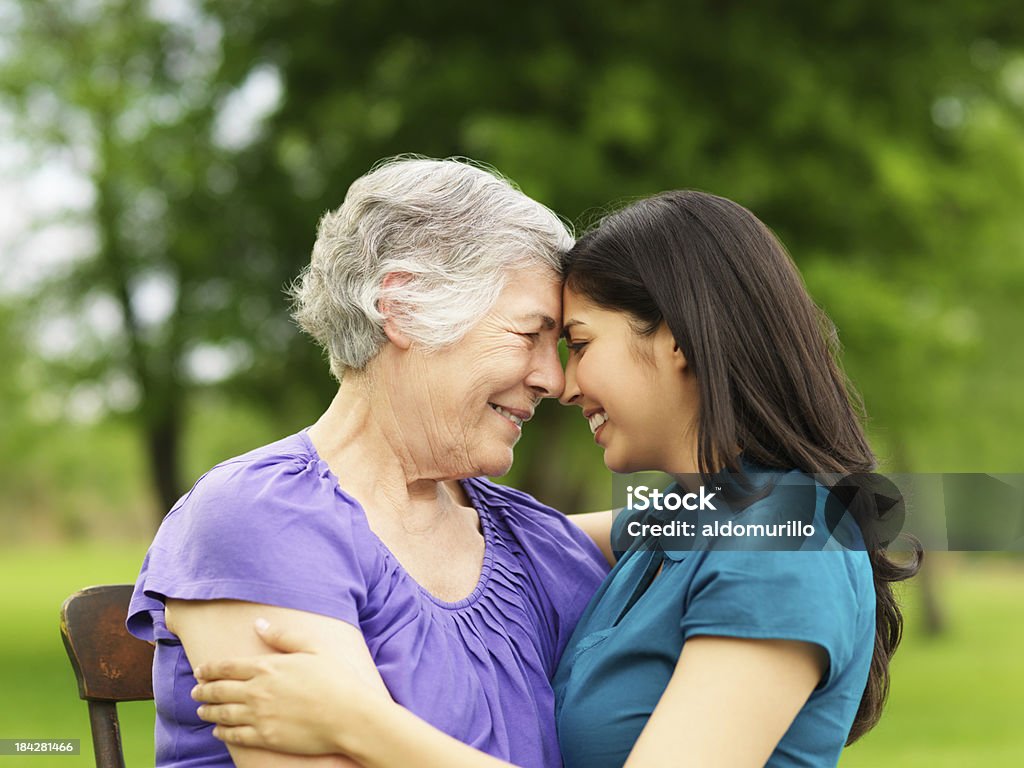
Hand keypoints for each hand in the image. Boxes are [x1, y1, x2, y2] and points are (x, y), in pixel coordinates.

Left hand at [191, 618, 388, 755]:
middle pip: (220, 690)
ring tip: (201, 710)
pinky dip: (222, 732)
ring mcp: (259, 716)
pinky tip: (218, 731)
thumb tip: (259, 624)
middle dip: (203, 689)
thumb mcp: (312, 647)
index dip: (210, 668)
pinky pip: (235, 735)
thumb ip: (283, 636)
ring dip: (208, 710)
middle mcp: (257, 691)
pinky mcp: (265, 737)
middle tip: (195, 690)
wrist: (348, 715)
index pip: (228, 667)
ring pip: (223, 713)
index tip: (200, 670)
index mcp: (267, 667)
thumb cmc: (336, 679)